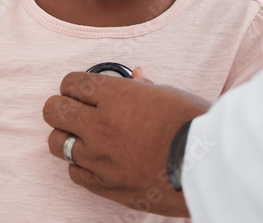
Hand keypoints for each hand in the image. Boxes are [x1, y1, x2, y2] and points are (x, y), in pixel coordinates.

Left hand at [42, 72, 210, 216]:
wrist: (208, 167)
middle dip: (60, 107)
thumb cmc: (193, 124)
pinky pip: (75, 173)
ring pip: (57, 143)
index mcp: (114, 96)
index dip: (72, 84)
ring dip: (67, 137)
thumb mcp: (169, 94)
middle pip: (54, 111)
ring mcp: (100, 158)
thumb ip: (143, 87)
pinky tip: (96, 160)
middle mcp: (100, 125)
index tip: (80, 90)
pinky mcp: (106, 185)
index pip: (70, 83)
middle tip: (73, 110)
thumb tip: (136, 76)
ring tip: (83, 136)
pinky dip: (81, 165)